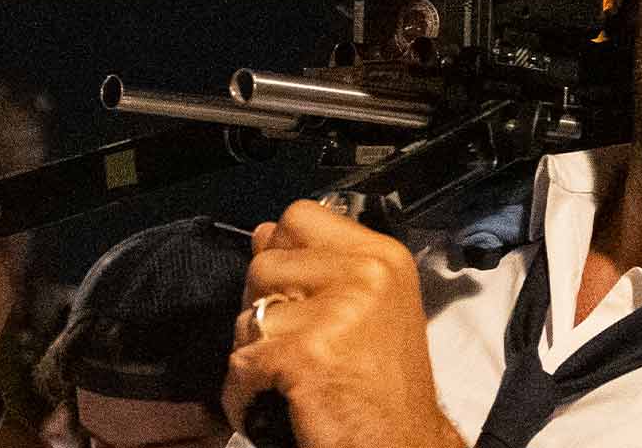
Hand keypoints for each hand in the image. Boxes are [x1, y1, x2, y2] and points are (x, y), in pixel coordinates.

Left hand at [221, 200, 463, 447]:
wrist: (401, 445)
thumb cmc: (386, 392)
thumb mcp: (371, 308)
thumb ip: (320, 266)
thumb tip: (263, 234)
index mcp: (382, 258)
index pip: (300, 216)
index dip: (284, 253)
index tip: (300, 294)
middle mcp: (365, 275)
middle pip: (263, 263)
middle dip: (265, 308)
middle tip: (303, 347)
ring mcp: (337, 313)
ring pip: (247, 316)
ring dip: (255, 355)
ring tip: (297, 379)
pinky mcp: (306, 355)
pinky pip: (240, 364)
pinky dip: (247, 396)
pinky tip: (283, 404)